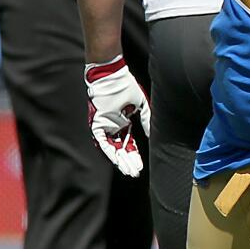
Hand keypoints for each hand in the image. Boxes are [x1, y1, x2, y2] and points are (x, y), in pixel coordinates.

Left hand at [85, 56, 149, 176]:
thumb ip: (147, 120)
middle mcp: (114, 126)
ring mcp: (106, 126)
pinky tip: (117, 160)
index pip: (130, 143)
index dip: (135, 154)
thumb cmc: (126, 86)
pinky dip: (110, 151)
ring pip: (112, 148)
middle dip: (128, 161)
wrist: (112, 76)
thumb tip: (151, 134)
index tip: (140, 165)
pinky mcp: (98, 124)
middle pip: (121, 149)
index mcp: (124, 122)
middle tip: (134, 172)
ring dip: (120, 160)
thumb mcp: (141, 104)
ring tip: (128, 170)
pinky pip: (103, 141)